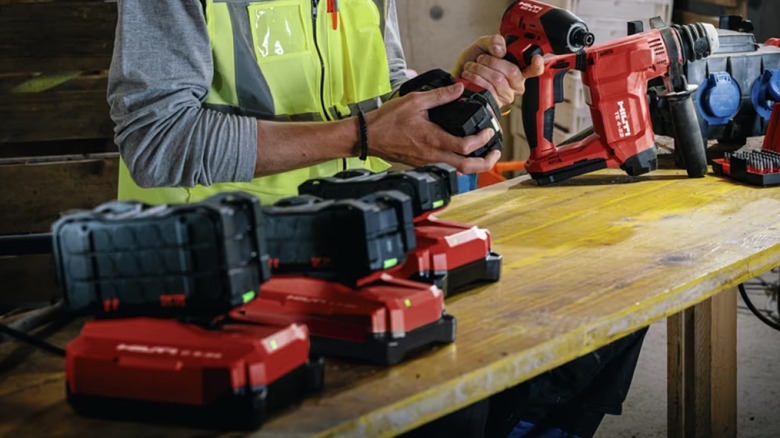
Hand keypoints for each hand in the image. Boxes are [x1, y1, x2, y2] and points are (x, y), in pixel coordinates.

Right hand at [365, 83, 500, 173]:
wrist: (367, 136)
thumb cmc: (387, 121)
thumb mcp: (415, 101)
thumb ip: (440, 95)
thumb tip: (459, 88)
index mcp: (433, 140)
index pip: (466, 147)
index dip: (482, 140)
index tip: (488, 131)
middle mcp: (433, 156)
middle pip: (467, 168)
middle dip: (485, 163)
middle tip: (495, 153)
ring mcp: (427, 163)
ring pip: (457, 171)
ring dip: (474, 165)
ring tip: (483, 154)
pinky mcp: (422, 164)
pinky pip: (446, 168)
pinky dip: (459, 164)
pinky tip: (461, 153)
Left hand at [454, 34, 544, 107]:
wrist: (458, 76)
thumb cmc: (472, 62)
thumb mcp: (483, 45)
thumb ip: (494, 41)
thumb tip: (501, 50)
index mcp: (518, 68)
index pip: (534, 68)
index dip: (537, 64)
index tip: (536, 58)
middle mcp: (515, 84)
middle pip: (513, 72)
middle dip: (493, 62)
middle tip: (481, 58)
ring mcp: (506, 95)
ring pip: (498, 80)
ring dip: (480, 70)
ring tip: (472, 66)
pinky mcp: (495, 103)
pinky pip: (489, 89)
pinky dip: (476, 79)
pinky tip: (470, 76)